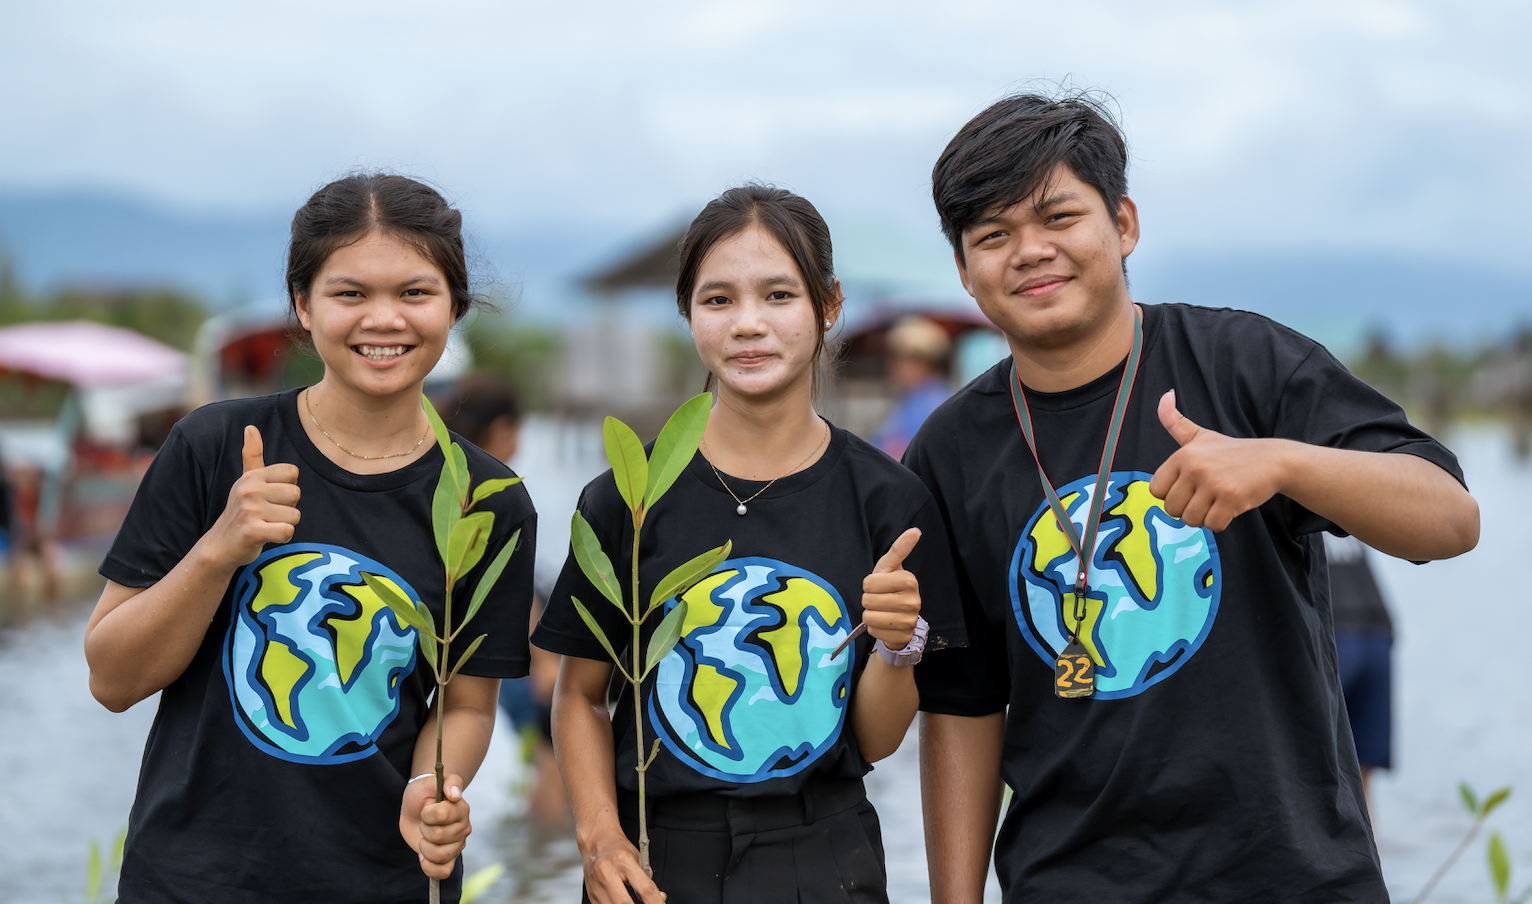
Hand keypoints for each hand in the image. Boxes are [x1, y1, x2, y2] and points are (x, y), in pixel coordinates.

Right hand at [204, 426, 299, 569]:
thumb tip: (250, 427)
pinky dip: (283, 537)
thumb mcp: (246, 481)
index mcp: (252, 476)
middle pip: (296, 494)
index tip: (271, 498)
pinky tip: (268, 536)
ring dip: (284, 524)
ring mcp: (250, 510)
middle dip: (288, 508)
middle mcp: (249, 489)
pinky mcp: (252, 531)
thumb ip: (252, 455)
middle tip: (268, 515)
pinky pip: (287, 531)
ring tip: (266, 525)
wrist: (220, 546)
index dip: (287, 488)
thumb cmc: (240, 512)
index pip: (292, 473)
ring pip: (294, 515)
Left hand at [400, 773, 471, 879]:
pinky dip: (429, 867)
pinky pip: (443, 872)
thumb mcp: (431, 782)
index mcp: (461, 809)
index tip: (426, 808)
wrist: (415, 808)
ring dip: (424, 847)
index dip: (428, 813)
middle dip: (424, 829)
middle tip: (425, 822)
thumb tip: (455, 794)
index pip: (442, 816)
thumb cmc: (424, 794)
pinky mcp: (448, 859)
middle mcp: (463, 828)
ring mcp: (457, 845)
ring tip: (425, 837)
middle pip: (439, 837)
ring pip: (440, 856)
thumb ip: (448, 782)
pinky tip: (423, 856)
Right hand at [581, 831, 665, 903]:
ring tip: (633, 901)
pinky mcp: (591, 894)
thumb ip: (647, 878)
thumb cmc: (617, 848)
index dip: (655, 901)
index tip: (661, 903)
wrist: (596, 843)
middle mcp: (606, 872)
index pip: (644, 887)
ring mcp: (596, 885)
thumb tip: (658, 898)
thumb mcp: (637, 857)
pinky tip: (621, 901)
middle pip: (624, 902)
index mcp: (622, 859)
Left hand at [861, 528, 922, 648]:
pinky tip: (885, 624)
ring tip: (882, 611)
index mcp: (909, 580)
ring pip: (869, 616)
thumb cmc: (890, 587)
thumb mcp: (890, 567)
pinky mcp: (902, 636)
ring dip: (870, 614)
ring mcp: (909, 620)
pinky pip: (873, 630)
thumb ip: (899, 549)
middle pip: (867, 600)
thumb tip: (915, 530)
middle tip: (880, 600)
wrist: (899, 617)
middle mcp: (913, 601)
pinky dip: (874, 627)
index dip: (869, 584)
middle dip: (869, 600)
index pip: (869, 582)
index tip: (880, 585)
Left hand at [1148, 390, 1288, 530]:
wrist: (1272, 460)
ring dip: (1204, 517)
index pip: (1156, 489)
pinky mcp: (1231, 499)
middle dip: (1188, 508)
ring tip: (1217, 501)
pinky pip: (1213, 525)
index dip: (1171, 493)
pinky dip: (1221, 522)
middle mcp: (1195, 468)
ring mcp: (1213, 484)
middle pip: (1171, 508)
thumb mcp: (1200, 435)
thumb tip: (1165, 395)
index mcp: (1183, 455)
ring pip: (1191, 520)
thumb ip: (1175, 421)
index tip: (1188, 488)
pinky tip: (1229, 507)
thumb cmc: (1232, 452)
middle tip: (1206, 497)